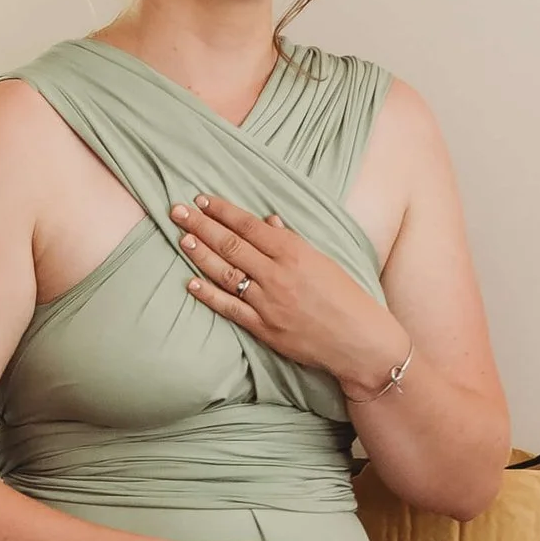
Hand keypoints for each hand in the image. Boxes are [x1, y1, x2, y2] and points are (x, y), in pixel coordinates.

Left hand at [170, 194, 405, 393]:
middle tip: (177, 211)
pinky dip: (208, 295)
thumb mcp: (323, 261)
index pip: (249, 226)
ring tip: (182, 237)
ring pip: (225, 273)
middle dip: (201, 225)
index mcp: (294, 253)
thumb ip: (292, 241)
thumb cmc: (348, 297)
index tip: (202, 199)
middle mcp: (277, 275)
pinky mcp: (263, 328)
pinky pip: (229, 308)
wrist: (361, 341)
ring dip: (200, 254)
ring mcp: (268, 303)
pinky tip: (190, 282)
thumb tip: (267, 220)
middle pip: (230, 245)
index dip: (222, 211)